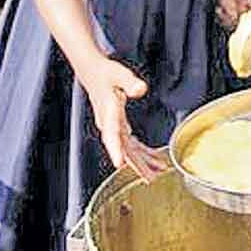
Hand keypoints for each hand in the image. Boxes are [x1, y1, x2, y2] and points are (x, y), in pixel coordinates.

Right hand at [78, 58, 168, 182]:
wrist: (92, 72)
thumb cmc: (105, 73)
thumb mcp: (118, 74)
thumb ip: (130, 82)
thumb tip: (140, 89)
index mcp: (108, 113)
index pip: (111, 134)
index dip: (115, 150)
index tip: (120, 164)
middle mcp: (109, 124)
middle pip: (122, 148)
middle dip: (136, 164)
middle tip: (150, 178)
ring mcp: (113, 127)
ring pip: (128, 149)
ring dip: (142, 161)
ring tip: (157, 172)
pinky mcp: (117, 126)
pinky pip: (129, 143)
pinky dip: (141, 151)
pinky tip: (151, 157)